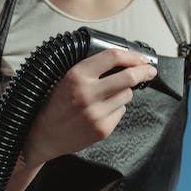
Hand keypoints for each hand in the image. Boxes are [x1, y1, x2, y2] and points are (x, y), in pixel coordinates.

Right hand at [22, 48, 156, 166]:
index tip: (140, 58)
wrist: (42, 135)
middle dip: (143, 72)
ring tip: (108, 95)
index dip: (131, 56)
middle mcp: (87, 94)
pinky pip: (121, 111)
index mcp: (77, 75)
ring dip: (124, 92)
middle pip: (129, 77)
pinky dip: (116, 108)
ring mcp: (96, 113)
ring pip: (127, 95)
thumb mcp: (66, 78)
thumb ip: (91, 69)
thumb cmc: (55, 105)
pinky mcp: (103, 129)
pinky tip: (101, 110)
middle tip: (149, 71)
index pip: (112, 57)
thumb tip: (124, 62)